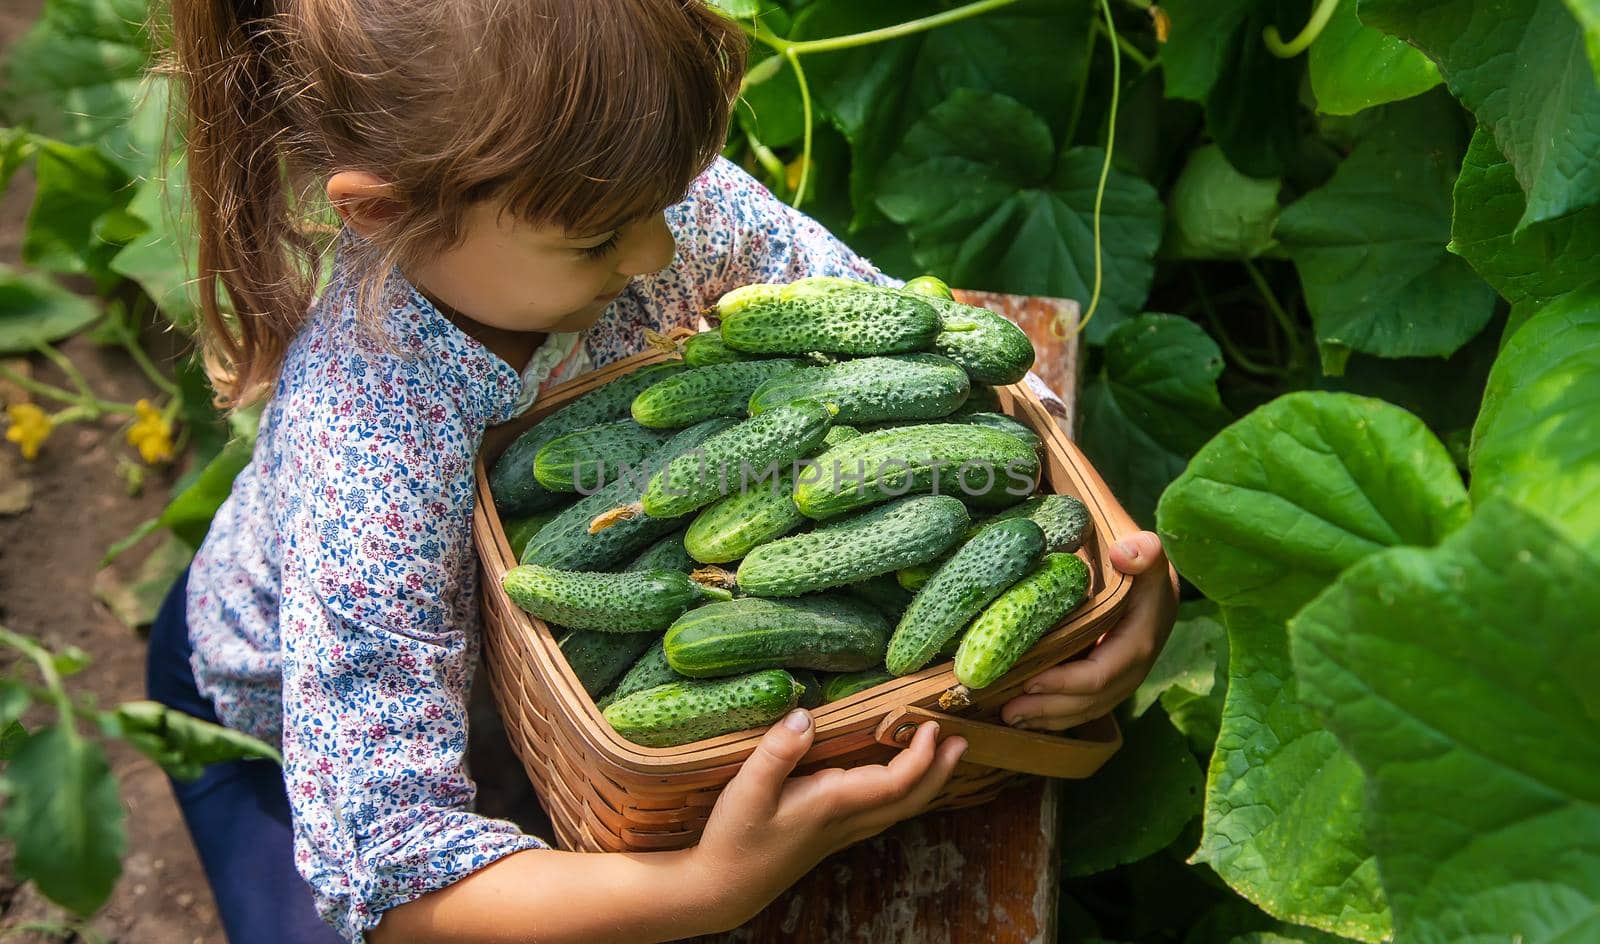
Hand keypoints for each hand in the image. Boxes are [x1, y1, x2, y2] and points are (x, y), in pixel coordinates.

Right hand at [689, 708, 966, 929]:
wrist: (722, 889)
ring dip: (926, 781)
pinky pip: (882, 810)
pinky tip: (898, 778)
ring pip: (898, 807)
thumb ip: (778, 751)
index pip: (894, 783)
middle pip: (909, 799)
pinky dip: (902, 790)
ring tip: (941, 754)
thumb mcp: (747, 790)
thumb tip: (805, 714)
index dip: (920, 757)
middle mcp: (846, 821)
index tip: (933, 726)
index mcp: (833, 805)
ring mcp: (842, 832)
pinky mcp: (832, 835)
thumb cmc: (734, 839)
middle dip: (939, 770)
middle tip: (962, 740)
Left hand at [1001, 530, 1176, 730]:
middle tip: (1008, 711)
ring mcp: (1124, 674)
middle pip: (1093, 698)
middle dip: (1051, 708)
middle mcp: (1135, 664)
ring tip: (1010, 718)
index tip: (1030, 682)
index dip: (1067, 683)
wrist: (1154, 571)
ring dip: (1050, 717)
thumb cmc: (1141, 559)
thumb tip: (1125, 553)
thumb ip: (1143, 549)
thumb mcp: (1147, 548)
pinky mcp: (1110, 675)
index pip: (1103, 672)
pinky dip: (1058, 713)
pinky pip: (1087, 702)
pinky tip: (1028, 716)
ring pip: (1089, 707)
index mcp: (1141, 638)